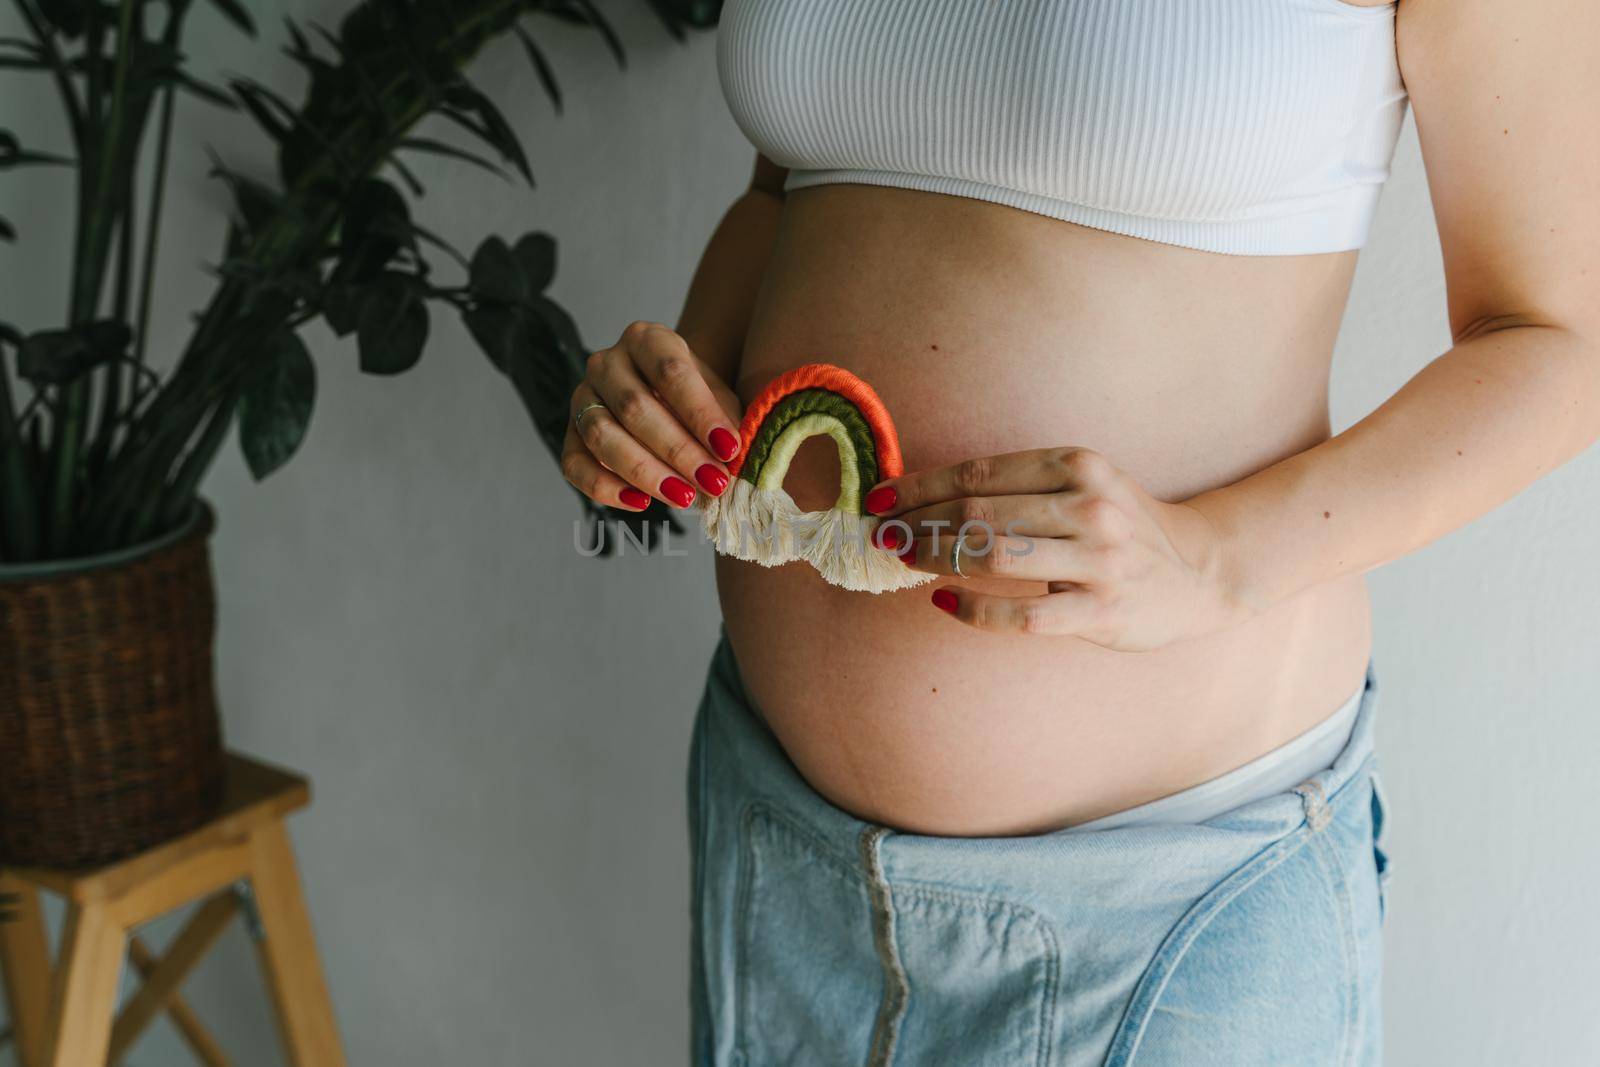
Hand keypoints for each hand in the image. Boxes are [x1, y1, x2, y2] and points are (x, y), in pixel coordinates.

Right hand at [561, 321, 742, 510]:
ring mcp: (582, 397)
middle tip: (712, 481)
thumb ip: (724, 421)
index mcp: (647, 339)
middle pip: (634, 406)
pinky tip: (641, 502)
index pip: (670, 371)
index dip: (700, 412)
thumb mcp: (719, 398)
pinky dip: (606, 488)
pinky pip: (575, 465)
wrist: (667, 398)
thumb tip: (731, 458)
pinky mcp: (570, 434)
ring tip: (684, 496)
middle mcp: (607, 363)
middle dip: (678, 450)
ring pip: (602, 435)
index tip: (729, 448)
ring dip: (645, 472)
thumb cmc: (696, 398)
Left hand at [867, 447, 1246, 650]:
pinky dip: (973, 608)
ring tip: (902, 560)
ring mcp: (1097, 560)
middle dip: (916, 523)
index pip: (980, 471)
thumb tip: (927, 498)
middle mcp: (1089, 505)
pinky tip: (944, 601)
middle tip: (879, 535)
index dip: (920, 485)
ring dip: (934, 557)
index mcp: (1079, 465)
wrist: (1201, 571)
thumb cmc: (1122, 526)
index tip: (879, 498)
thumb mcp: (1083, 485)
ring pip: (993, 555)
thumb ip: (1020, 487)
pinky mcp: (1100, 611)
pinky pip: (1020, 613)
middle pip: (978, 511)